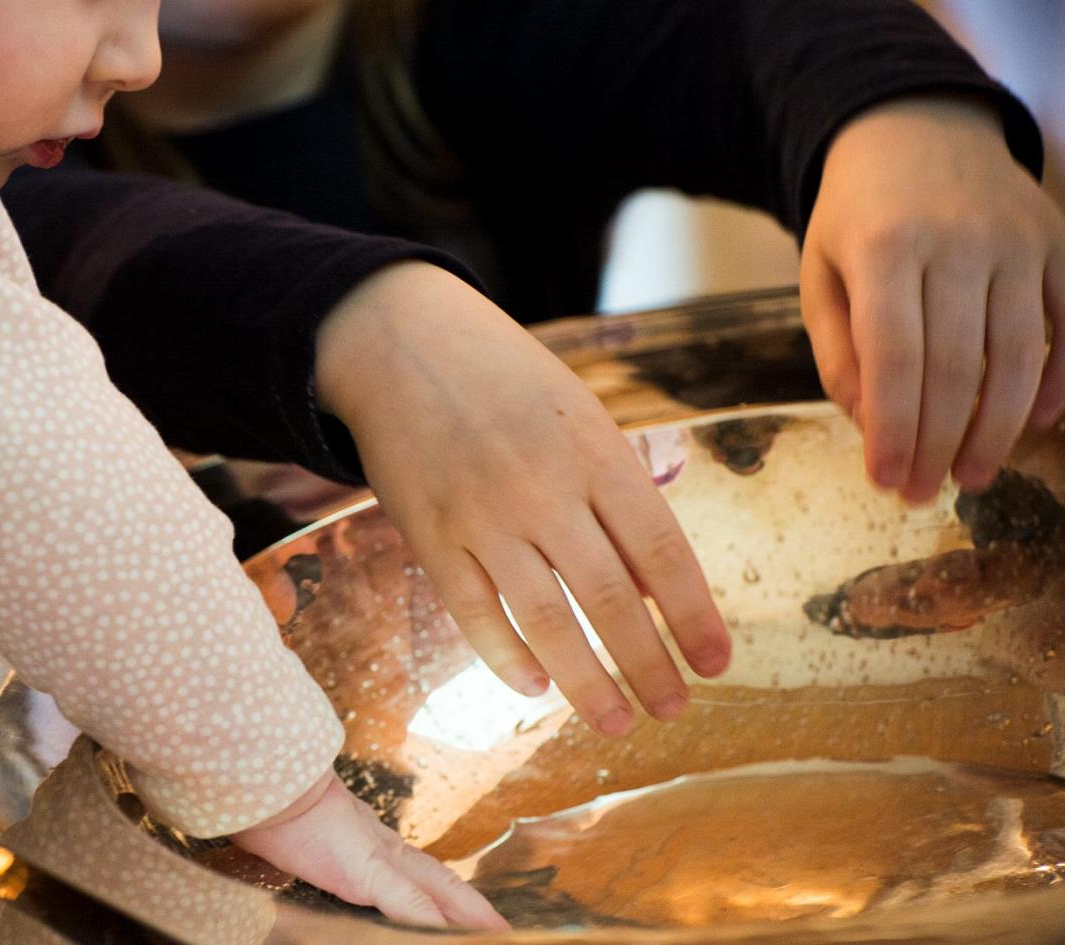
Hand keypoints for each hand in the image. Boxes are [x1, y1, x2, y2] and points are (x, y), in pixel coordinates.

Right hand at [231, 771, 507, 929]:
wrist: (268, 780)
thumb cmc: (278, 805)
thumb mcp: (308, 831)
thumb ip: (330, 846)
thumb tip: (322, 848)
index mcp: (372, 844)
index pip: (423, 873)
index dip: (451, 893)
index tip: (478, 911)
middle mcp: (383, 850)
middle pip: (441, 883)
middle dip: (472, 908)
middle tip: (503, 928)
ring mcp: (377, 858)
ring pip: (434, 891)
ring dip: (465, 913)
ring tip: (495, 930)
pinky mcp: (364, 868)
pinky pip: (405, 900)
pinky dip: (429, 917)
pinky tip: (453, 931)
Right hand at [315, 263, 729, 736]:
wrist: (401, 344)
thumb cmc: (505, 383)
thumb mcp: (578, 418)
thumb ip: (617, 496)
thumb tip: (651, 590)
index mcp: (594, 453)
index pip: (660, 551)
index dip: (692, 615)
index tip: (716, 663)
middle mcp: (542, 488)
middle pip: (608, 596)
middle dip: (648, 664)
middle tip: (672, 710)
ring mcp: (481, 515)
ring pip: (544, 618)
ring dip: (585, 680)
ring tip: (614, 721)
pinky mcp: (430, 535)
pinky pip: (474, 612)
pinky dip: (506, 656)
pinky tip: (535, 686)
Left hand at [802, 93, 1064, 502]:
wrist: (917, 131)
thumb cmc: (857, 218)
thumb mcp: (821, 275)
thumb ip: (838, 351)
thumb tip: (870, 425)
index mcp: (885, 247)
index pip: (893, 356)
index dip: (893, 428)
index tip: (885, 481)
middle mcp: (958, 241)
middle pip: (956, 366)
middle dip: (938, 442)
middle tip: (922, 494)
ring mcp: (1016, 241)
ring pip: (1017, 355)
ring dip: (996, 429)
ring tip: (970, 476)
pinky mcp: (1056, 244)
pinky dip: (1057, 381)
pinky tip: (1034, 424)